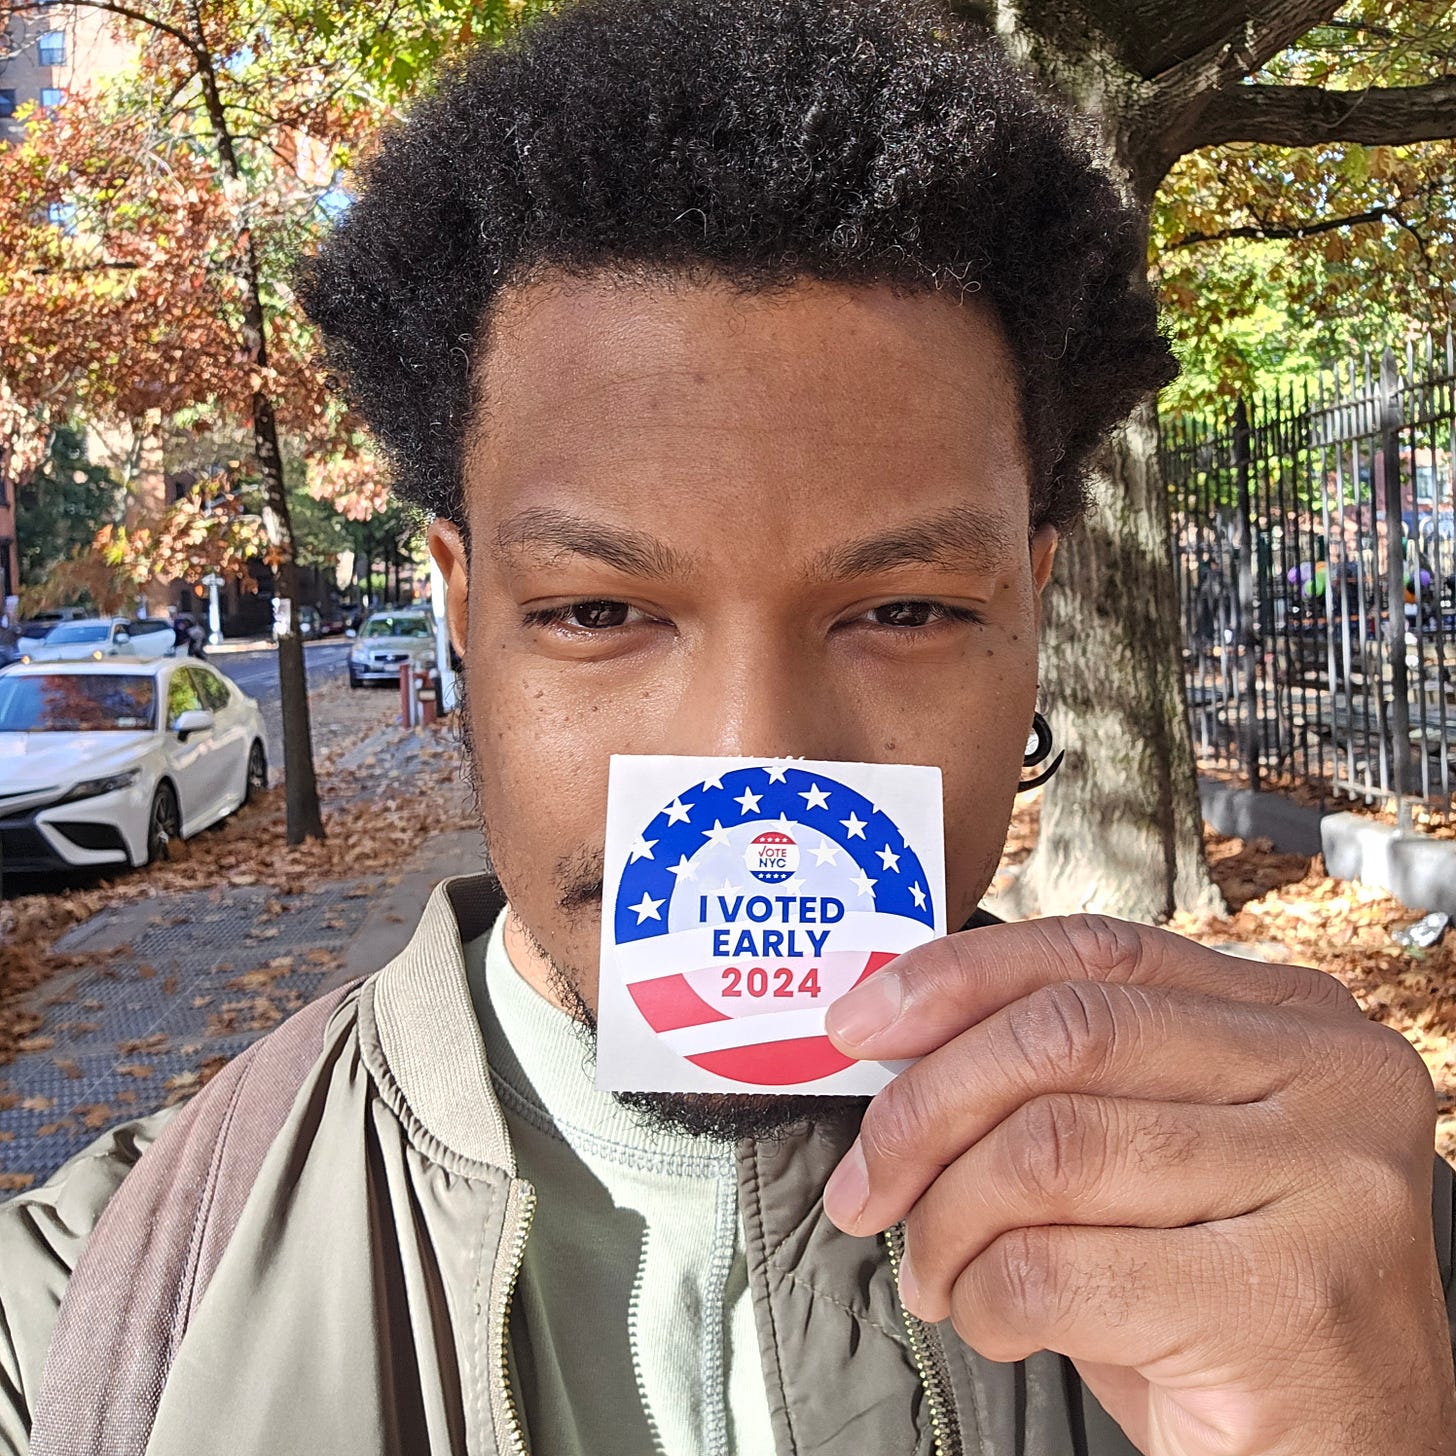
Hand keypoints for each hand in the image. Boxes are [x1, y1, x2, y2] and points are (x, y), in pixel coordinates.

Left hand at [822, 915, 1455, 1455]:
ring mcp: (1327, 1184)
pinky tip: (993, 1322)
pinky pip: (1054, 1268)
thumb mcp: (1146, 1157)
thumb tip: (888, 1028)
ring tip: (933, 1271)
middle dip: (925, 1107)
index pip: (1094, 954)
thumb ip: (1060, 1079)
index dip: (956, 976)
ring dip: (946, 1221)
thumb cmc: (1214, 1297)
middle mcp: (1332, 1076)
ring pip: (1045, 1151)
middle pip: (1062, 1037)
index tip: (856, 1023)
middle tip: (864, 1183)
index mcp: (1295, 1016)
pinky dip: (984, 1300)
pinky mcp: (1288, 1304)